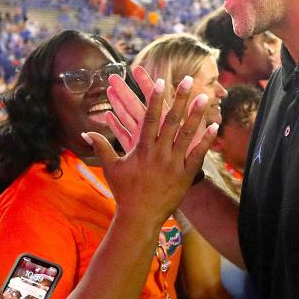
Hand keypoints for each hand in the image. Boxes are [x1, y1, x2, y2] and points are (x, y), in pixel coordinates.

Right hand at [86, 74, 216, 224]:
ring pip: (187, 135)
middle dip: (179, 99)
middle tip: (186, 81)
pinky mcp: (185, 176)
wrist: (139, 218)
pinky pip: (197, 156)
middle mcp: (159, 154)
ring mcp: (174, 164)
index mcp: (142, 149)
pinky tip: (214, 127)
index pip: (149, 119)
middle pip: (171, 121)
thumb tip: (84, 131)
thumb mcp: (110, 168)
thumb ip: (101, 147)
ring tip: (204, 98)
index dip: (155, 99)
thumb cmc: (124, 192)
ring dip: (195, 115)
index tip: (160, 81)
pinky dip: (206, 141)